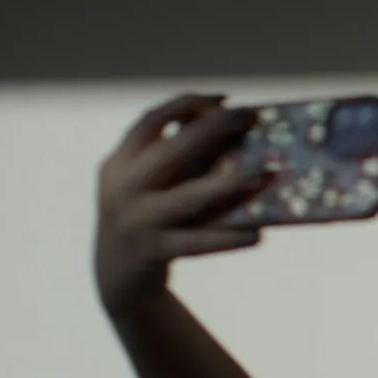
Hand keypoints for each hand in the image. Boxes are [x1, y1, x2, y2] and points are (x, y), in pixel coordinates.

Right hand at [94, 95, 264, 316]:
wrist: (116, 278)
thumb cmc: (147, 218)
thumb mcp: (146, 185)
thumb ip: (174, 160)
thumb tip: (233, 135)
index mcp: (118, 165)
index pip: (149, 122)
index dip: (186, 105)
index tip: (224, 99)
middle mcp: (122, 189)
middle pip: (170, 152)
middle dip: (211, 130)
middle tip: (249, 117)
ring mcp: (137, 222)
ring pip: (187, 199)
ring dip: (227, 185)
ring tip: (262, 174)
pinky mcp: (155, 253)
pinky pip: (199, 242)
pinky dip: (229, 238)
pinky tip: (258, 234)